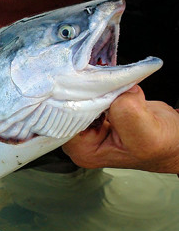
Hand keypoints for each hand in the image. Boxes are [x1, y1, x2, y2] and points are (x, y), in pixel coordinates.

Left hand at [63, 85, 178, 173]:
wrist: (174, 138)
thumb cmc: (162, 144)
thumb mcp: (144, 132)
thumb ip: (125, 112)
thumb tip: (115, 90)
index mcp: (84, 151)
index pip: (63, 121)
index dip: (74, 102)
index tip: (87, 86)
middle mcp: (80, 139)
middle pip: (68, 108)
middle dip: (84, 92)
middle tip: (97, 79)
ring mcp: (88, 124)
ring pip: (79, 98)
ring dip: (95, 87)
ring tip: (109, 83)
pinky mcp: (98, 110)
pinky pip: (92, 92)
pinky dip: (103, 85)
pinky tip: (114, 85)